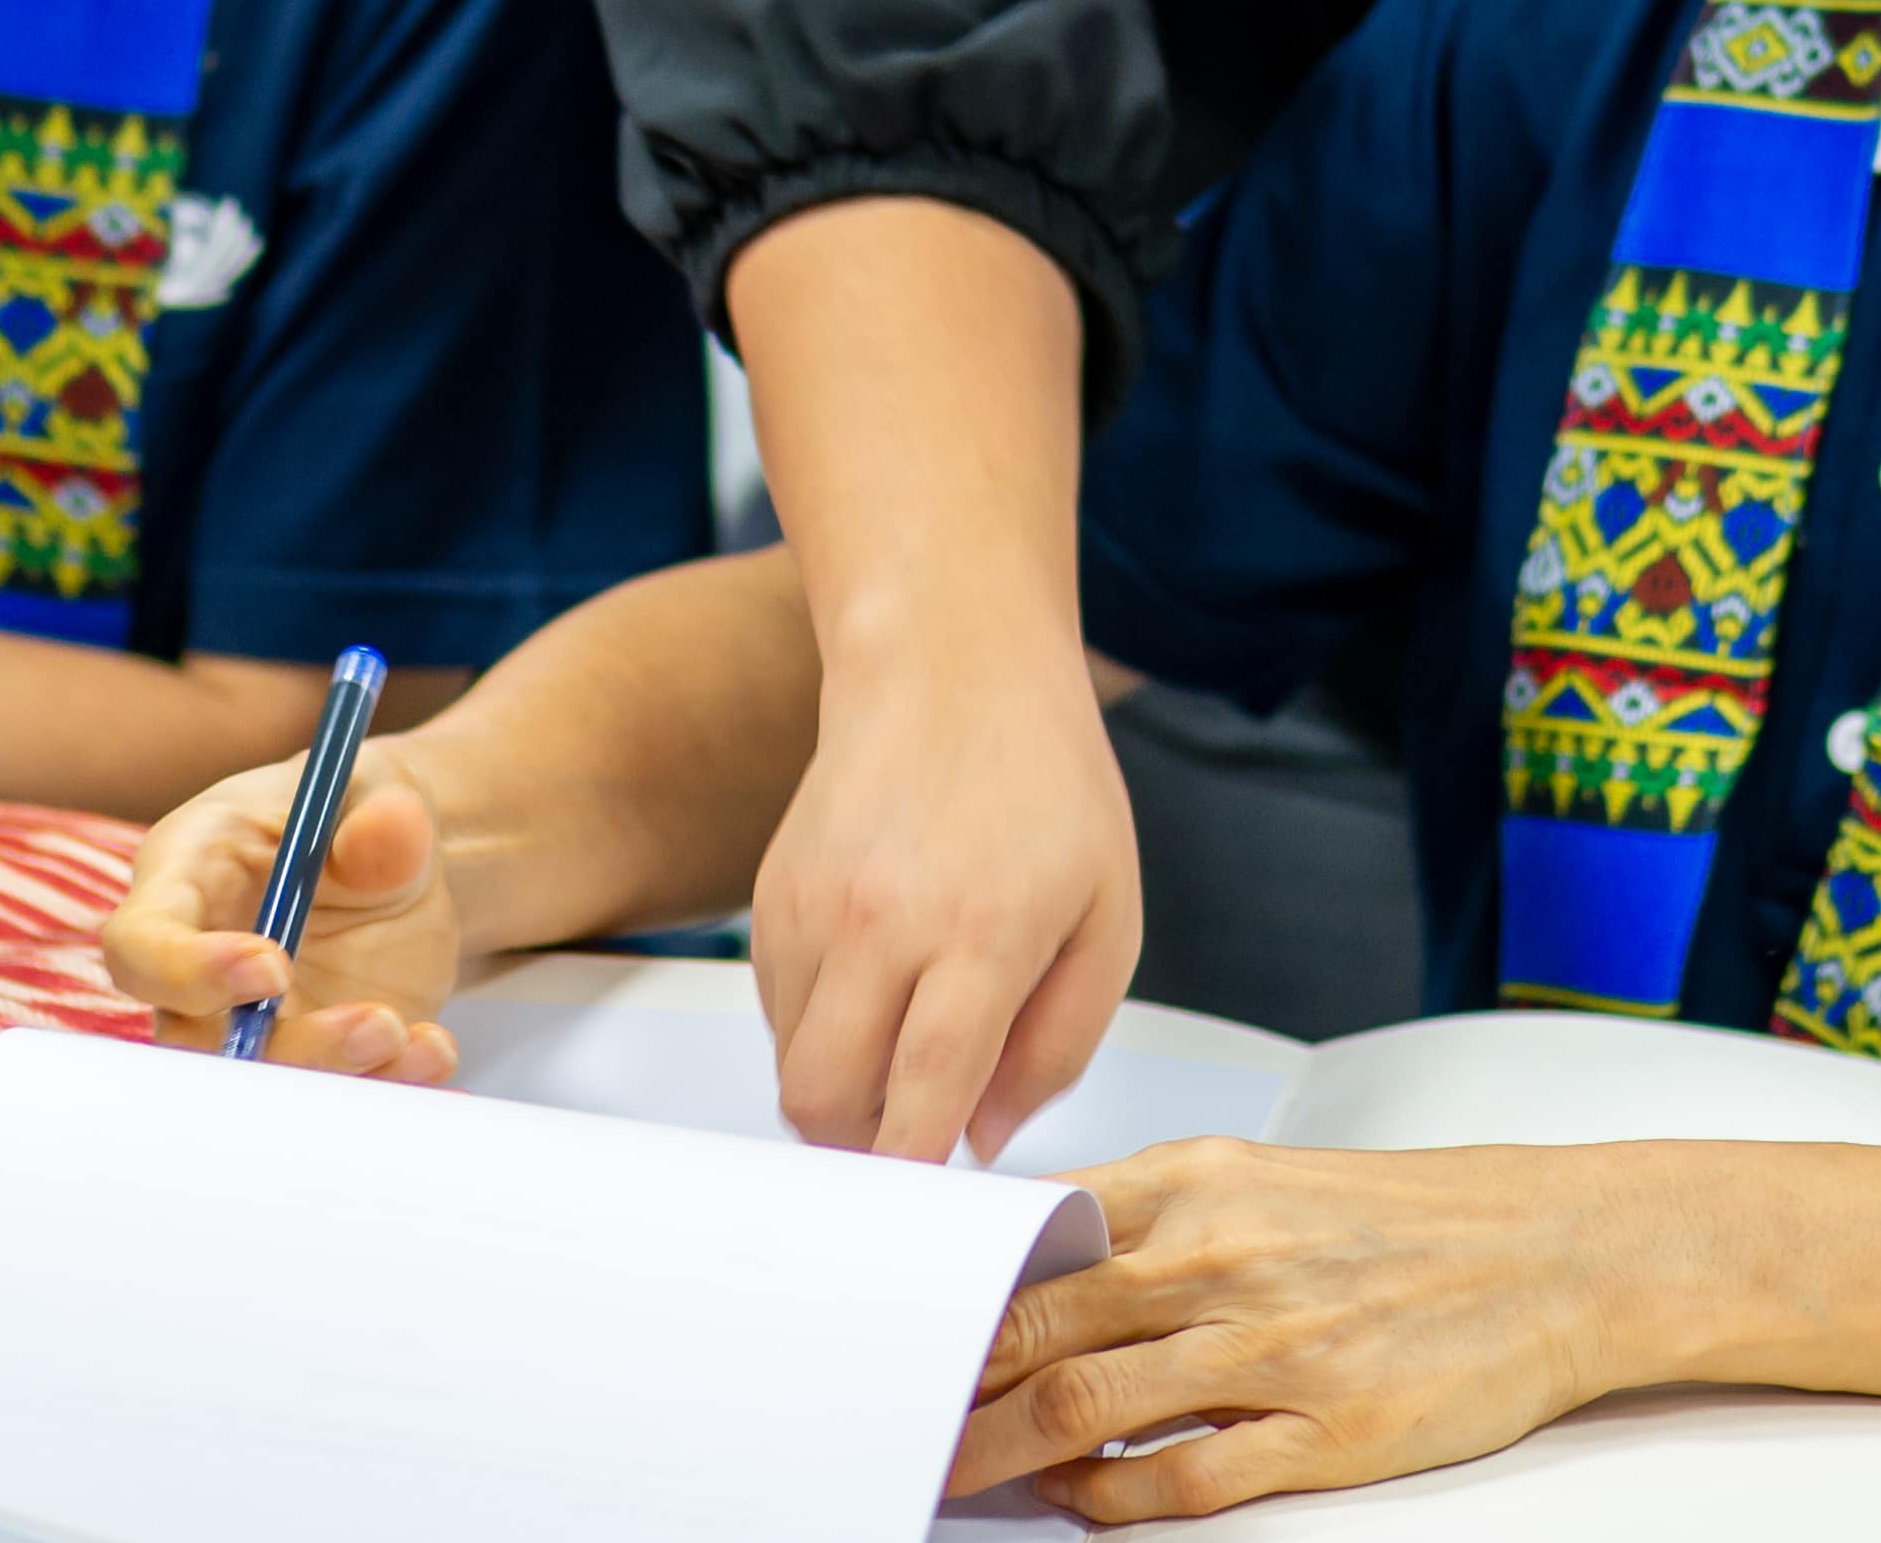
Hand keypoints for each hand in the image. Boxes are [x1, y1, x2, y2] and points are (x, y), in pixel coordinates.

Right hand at [96, 744, 465, 1080]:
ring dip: (335, 1071)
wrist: (395, 860)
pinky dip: (385, 1082)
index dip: (188, 970)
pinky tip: (433, 1049)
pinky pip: (333, 1090)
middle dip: (279, 1049)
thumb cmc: (349, 811)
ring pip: (262, 1080)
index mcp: (184, 879)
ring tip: (407, 1033)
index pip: (141, 945)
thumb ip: (380, 815)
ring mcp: (250, 1024)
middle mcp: (199, 969)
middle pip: (194, 1041)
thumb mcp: (373, 792)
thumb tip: (391, 831)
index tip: (273, 967)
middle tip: (375, 1022)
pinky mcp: (310, 1057)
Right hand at [755, 619, 1139, 1162]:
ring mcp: (814, 907)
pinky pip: (774, 1011)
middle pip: (827, 1102)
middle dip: (867, 1153)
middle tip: (914, 1145)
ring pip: (790, 1065)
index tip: (933, 1217)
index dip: (920, 1174)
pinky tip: (872, 995)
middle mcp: (882, 921)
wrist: (948, 663)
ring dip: (840, 1093)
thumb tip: (989, 1134)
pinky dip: (814, 1032)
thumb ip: (1061, 1040)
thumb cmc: (1041, 776)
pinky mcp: (772, 895)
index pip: (924, 1095)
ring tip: (902, 1057)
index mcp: (981, 930)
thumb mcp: (1108, 912)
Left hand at [950, 1138, 1633, 1520]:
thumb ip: (1147, 1212)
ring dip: (1004, 1450)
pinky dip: (1114, 1500)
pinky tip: (1081, 1504)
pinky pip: (1185, 1479)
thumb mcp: (1260, 1178)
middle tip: (897, 1412)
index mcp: (1200, 1180)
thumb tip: (1034, 1252)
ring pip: (1089, 1404)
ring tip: (954, 1471)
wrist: (1551, 1250)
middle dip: (953, 1378)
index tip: (901, 1314)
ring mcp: (1274, 1348)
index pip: (1035, 1228)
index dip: (955, 1280)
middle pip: (1041, 1322)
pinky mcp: (1327, 1431)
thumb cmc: (1404, 1217)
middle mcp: (1223, 1255)